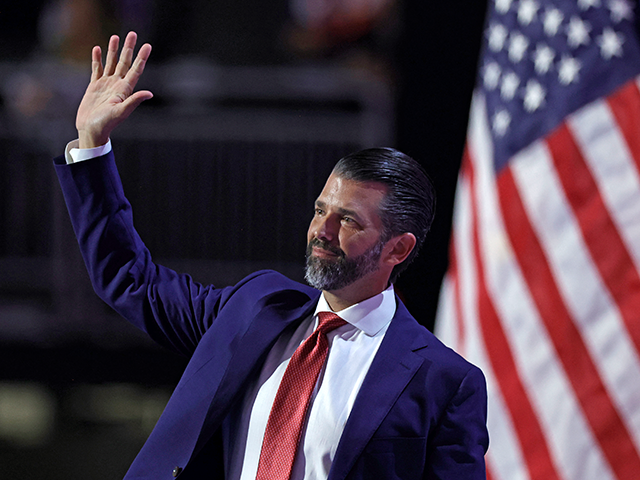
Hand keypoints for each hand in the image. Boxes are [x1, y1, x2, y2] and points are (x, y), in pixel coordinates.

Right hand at [76, 32, 152, 147]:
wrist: (91, 130)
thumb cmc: (106, 123)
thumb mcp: (121, 111)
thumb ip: (134, 101)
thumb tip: (149, 93)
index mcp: (125, 89)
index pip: (136, 70)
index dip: (142, 57)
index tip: (147, 45)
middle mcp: (117, 85)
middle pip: (125, 62)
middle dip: (129, 48)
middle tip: (133, 34)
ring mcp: (106, 85)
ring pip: (111, 63)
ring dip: (113, 50)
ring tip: (115, 36)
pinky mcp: (95, 86)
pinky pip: (97, 69)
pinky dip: (97, 59)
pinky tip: (98, 49)